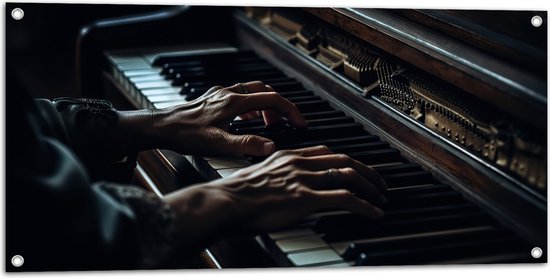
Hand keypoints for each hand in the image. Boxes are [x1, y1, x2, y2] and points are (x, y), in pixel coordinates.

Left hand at [117, 81, 306, 155]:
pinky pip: (239, 95)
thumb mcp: (218, 144)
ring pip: (252, 92)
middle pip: (264, 91)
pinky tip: (246, 119)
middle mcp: (229, 94)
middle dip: (279, 106)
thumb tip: (271, 146)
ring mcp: (220, 94)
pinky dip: (250, 105)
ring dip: (264, 105)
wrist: (161, 127)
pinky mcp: (212, 98)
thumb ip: (246, 145)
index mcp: (234, 102)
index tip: (300, 123)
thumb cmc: (186, 135)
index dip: (290, 111)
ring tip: (269, 123)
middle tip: (286, 123)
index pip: (272, 99)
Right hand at [164, 145, 385, 241]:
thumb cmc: (234, 195)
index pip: (327, 152)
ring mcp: (303, 179)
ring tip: (381, 198)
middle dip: (368, 172)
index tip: (358, 170)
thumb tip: (284, 188)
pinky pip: (344, 198)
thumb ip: (276, 177)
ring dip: (370, 188)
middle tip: (379, 184)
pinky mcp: (305, 198)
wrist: (223, 203)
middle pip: (344, 160)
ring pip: (349, 176)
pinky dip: (364, 205)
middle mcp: (299, 163)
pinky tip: (373, 212)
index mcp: (288, 156)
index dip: (348, 161)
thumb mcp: (257, 177)